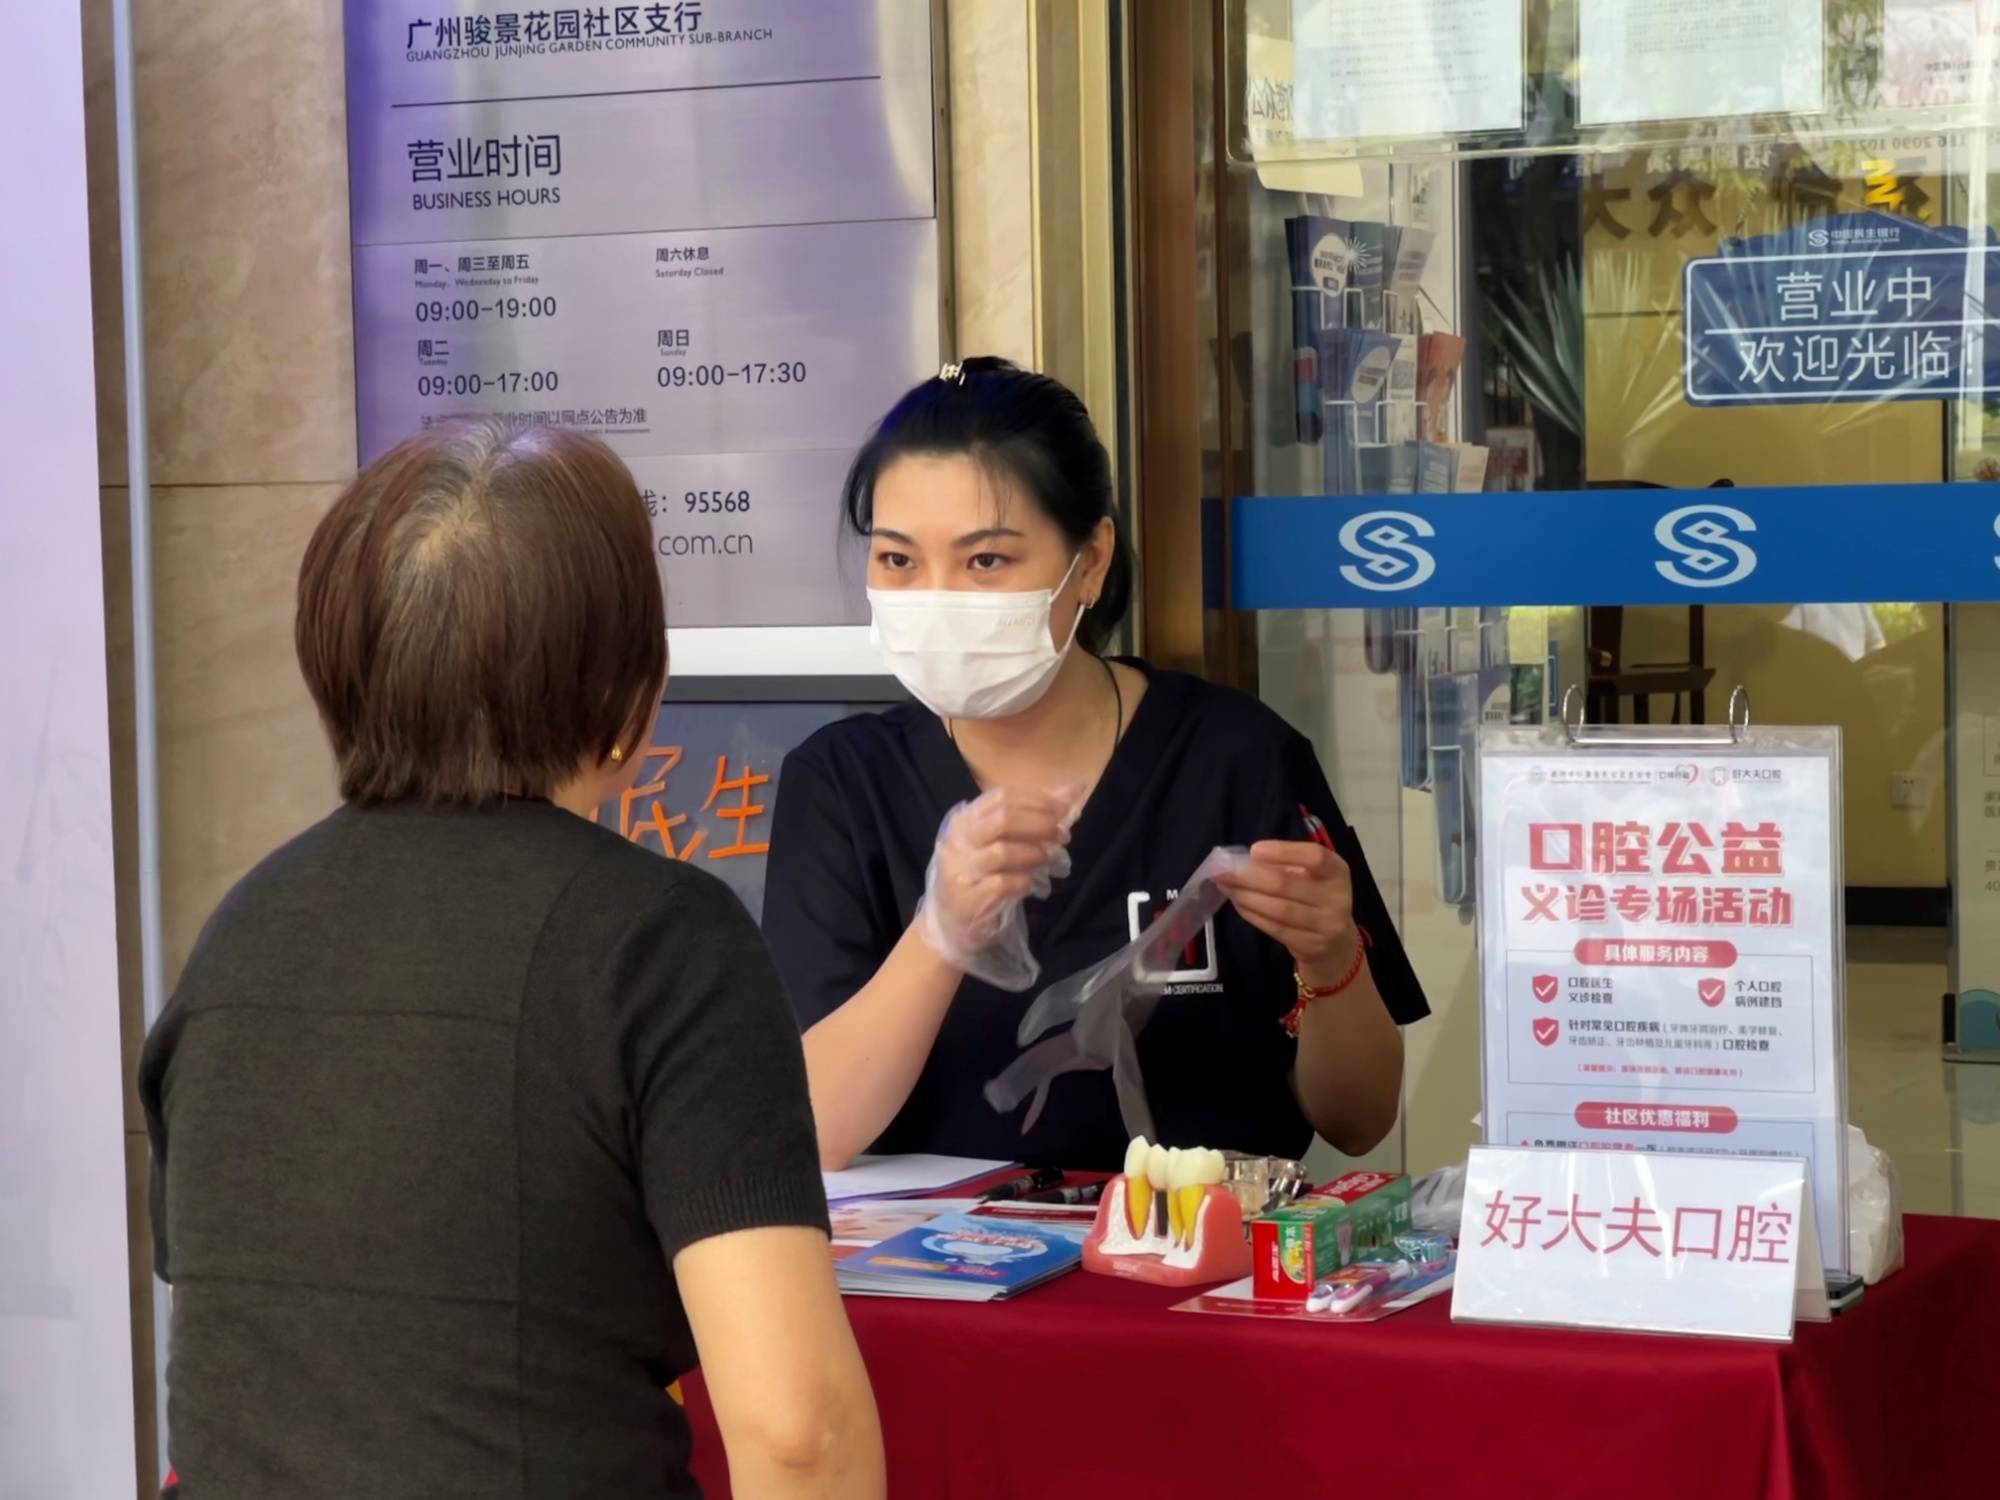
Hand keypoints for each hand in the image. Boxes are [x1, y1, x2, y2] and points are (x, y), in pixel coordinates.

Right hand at [921, 786, 1074, 966]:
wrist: (950, 921)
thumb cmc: (980, 874)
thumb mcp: (998, 841)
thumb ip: (1032, 814)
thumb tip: (1074, 790)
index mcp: (965, 819)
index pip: (1000, 797)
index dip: (1036, 800)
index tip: (1062, 810)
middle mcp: (958, 841)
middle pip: (1002, 820)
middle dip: (1039, 824)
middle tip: (1061, 835)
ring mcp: (959, 871)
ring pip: (1002, 852)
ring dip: (1034, 853)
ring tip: (1048, 859)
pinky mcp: (966, 900)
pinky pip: (1001, 885)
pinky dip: (1023, 882)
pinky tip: (1030, 884)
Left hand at [1219, 840, 1359, 987]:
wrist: (1337, 945)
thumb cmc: (1317, 899)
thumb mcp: (1312, 877)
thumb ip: (1286, 865)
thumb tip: (1243, 860)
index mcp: (1337, 872)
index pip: (1315, 857)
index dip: (1284, 852)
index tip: (1254, 850)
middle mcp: (1336, 898)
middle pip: (1287, 885)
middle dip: (1250, 877)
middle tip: (1224, 871)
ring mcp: (1325, 925)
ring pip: (1279, 910)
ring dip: (1247, 897)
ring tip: (1226, 887)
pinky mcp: (1310, 946)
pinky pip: (1275, 929)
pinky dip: (1252, 915)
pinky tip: (1239, 904)